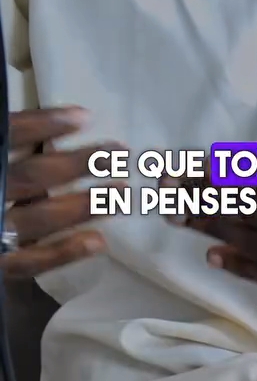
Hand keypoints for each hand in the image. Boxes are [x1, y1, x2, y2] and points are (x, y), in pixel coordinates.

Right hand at [0, 107, 116, 279]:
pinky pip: (28, 263)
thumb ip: (3, 137)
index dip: (44, 124)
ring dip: (83, 205)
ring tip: (120, 192)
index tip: (84, 116)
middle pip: (34, 176)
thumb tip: (34, 126)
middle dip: (78, 164)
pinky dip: (63, 254)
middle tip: (118, 153)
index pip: (8, 134)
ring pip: (39, 217)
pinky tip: (98, 243)